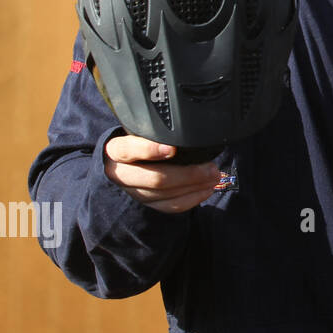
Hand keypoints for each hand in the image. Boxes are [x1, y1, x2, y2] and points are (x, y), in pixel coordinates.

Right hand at [104, 135, 221, 212]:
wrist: (124, 162)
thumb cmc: (139, 140)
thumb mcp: (140, 131)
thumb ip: (155, 130)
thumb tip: (188, 126)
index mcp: (117, 150)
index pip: (128, 151)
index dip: (149, 150)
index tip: (171, 148)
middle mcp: (121, 174)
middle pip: (155, 178)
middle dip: (188, 174)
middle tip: (211, 168)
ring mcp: (134, 191)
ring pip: (165, 194)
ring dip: (195, 186)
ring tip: (214, 176)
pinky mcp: (146, 203)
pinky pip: (170, 206)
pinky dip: (192, 198)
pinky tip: (206, 189)